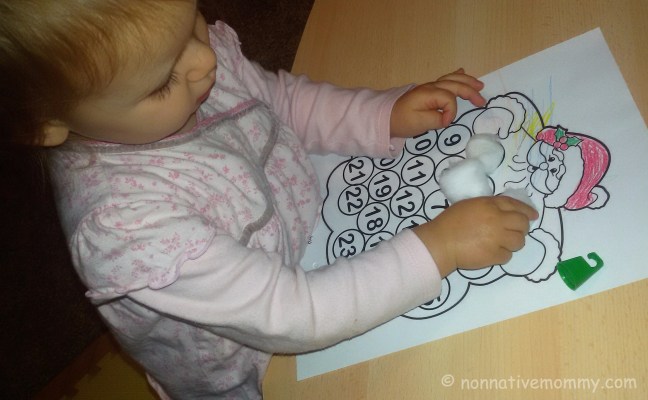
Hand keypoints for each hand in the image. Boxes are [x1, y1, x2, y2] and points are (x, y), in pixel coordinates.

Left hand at [390, 69, 485, 137]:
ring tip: (479, 85)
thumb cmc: (402, 121)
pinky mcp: (429, 91)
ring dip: (467, 81)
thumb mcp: (419, 123)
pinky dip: (456, 76)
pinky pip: (445, 79)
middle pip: (455, 84)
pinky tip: (462, 71)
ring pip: (452, 79)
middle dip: (470, 92)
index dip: (451, 112)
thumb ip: (436, 119)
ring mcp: (430, 87)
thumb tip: (447, 118)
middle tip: (482, 101)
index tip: (445, 124)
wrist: (386, 117)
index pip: (449, 100)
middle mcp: (431, 87)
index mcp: (429, 94)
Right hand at [412, 196, 537, 277]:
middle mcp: (497, 220)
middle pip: (522, 224)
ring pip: (519, 241)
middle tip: (516, 231)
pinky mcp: (494, 255)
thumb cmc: (449, 222)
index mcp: (490, 205)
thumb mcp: (469, 206)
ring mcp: (497, 238)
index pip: (515, 205)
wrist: (441, 243)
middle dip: (522, 228)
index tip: (533, 216)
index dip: (527, 210)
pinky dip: (502, 254)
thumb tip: (503, 212)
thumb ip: (488, 206)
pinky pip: (508, 255)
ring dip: (513, 242)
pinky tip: (492, 252)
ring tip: (502, 243)